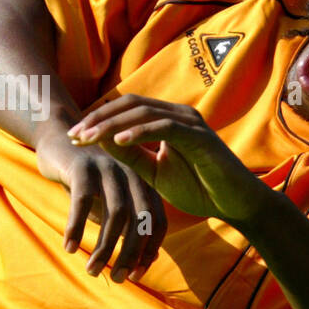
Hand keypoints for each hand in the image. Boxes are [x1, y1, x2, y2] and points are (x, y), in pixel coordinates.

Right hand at [34, 127, 168, 282]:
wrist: (56, 140)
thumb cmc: (86, 180)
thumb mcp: (110, 203)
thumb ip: (130, 226)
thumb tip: (152, 259)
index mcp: (144, 184)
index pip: (157, 223)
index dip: (149, 252)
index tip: (137, 277)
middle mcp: (132, 175)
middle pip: (141, 220)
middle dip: (131, 254)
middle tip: (117, 279)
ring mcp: (108, 168)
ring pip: (115, 214)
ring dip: (104, 248)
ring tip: (92, 270)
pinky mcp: (82, 165)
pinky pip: (83, 201)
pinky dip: (77, 227)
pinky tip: (69, 247)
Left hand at [67, 95, 268, 228]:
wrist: (234, 204)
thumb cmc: (197, 188)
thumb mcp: (153, 173)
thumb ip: (130, 156)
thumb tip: (99, 142)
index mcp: (167, 120)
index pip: (126, 108)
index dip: (98, 118)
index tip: (74, 137)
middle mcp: (178, 114)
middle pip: (130, 104)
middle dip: (98, 118)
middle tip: (74, 135)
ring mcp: (190, 122)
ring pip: (143, 112)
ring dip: (112, 124)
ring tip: (88, 138)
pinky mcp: (199, 136)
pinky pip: (164, 127)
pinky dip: (139, 132)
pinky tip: (118, 141)